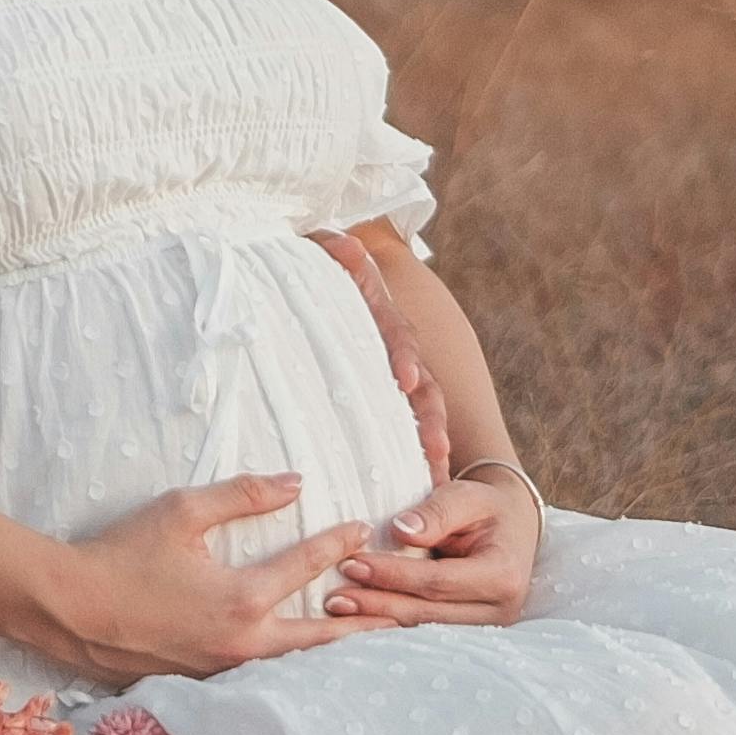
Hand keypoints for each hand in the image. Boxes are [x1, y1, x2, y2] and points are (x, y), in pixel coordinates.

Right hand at [51, 474, 370, 681]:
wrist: (71, 611)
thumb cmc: (123, 554)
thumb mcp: (182, 511)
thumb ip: (243, 494)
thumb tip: (296, 482)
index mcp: (241, 599)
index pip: (307, 567)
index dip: (337, 543)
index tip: (363, 529)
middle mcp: (243, 643)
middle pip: (322, 638)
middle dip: (364, 624)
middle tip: (404, 615)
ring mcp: (225, 670)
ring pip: (295, 663)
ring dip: (331, 649)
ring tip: (368, 642)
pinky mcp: (207, 682)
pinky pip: (263, 672)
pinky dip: (292, 663)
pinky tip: (306, 659)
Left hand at [322, 226, 454, 474]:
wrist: (299, 287)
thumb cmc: (307, 274)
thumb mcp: (315, 256)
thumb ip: (331, 248)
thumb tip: (350, 247)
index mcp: (380, 321)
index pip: (400, 338)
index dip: (404, 357)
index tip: (405, 380)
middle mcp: (392, 353)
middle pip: (423, 387)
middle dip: (431, 419)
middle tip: (436, 450)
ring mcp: (387, 380)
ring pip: (420, 414)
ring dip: (429, 443)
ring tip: (434, 477)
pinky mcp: (376, 404)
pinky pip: (398, 432)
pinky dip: (411, 458)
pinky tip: (417, 488)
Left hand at [335, 462, 542, 631]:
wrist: (510, 527)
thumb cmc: (484, 508)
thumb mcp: (467, 496)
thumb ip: (437, 511)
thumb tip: (400, 530)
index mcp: (503, 575)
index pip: (438, 581)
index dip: (394, 575)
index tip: (352, 562)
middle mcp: (500, 610)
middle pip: (428, 612)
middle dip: (378, 603)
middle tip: (334, 595)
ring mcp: (487, 629)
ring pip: (424, 628)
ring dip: (378, 620)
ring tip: (337, 609)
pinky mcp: (469, 635)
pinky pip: (425, 632)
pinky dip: (390, 625)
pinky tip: (356, 622)